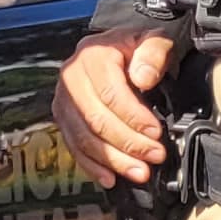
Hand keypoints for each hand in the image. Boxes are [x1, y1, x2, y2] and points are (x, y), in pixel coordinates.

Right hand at [57, 32, 179, 186]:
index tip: (156, 133)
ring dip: (114, 160)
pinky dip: (93, 166)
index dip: (134, 118)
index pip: (110, 94)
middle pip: (96, 120)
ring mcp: (64, 99)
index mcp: (92, 55)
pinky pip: (75, 147)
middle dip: (128, 143)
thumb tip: (144, 78)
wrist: (118, 50)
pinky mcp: (64, 118)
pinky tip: (111, 178)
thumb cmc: (138, 49)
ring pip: (84, 138)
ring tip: (140, 172)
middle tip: (155, 156)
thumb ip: (154, 53)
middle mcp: (71, 77)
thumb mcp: (154, 40)